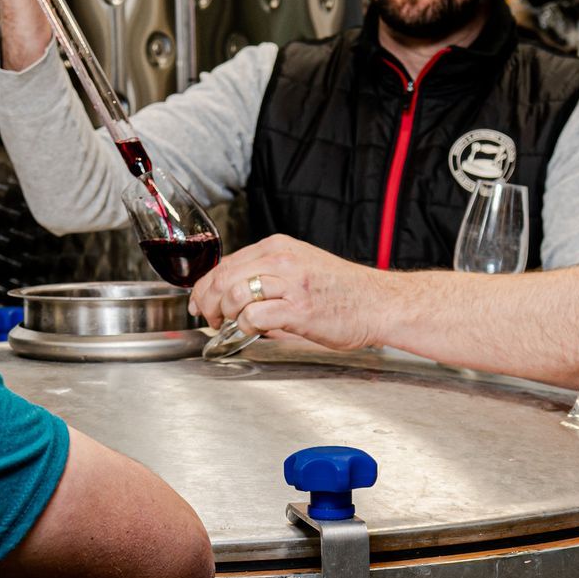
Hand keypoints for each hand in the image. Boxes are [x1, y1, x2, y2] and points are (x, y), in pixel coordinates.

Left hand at [190, 236, 396, 356]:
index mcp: (279, 247)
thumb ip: (268, 276)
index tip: (199, 301)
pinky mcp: (298, 309)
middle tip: (208, 317)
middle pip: (223, 277)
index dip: (205, 285)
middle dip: (206, 301)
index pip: (226, 262)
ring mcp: (290, 283)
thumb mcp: (301, 268)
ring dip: (224, 313)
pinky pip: (255, 315)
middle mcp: (282, 260)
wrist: (378, 303)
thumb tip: (235, 297)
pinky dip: (245, 326)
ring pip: (234, 293)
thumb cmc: (343, 292)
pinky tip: (252, 330)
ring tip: (229, 325)